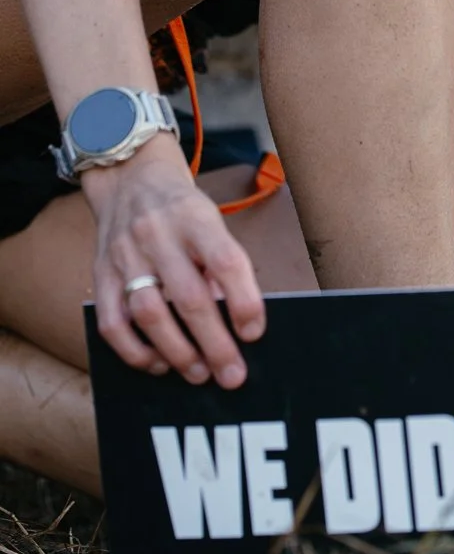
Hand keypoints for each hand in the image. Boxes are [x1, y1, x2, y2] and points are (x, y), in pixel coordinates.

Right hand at [83, 134, 265, 386]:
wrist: (130, 179)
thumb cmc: (182, 209)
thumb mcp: (210, 220)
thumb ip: (221, 264)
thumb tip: (236, 321)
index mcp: (196, 218)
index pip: (226, 262)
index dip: (244, 301)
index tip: (254, 333)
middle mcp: (158, 235)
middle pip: (189, 297)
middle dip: (214, 343)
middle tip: (232, 374)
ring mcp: (125, 256)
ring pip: (149, 314)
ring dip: (177, 352)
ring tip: (199, 373)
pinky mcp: (100, 275)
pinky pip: (112, 324)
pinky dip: (135, 352)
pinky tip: (157, 363)